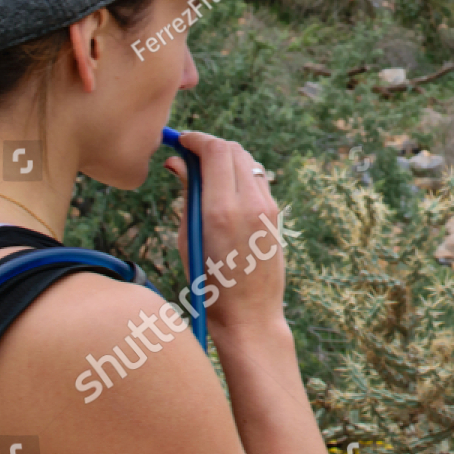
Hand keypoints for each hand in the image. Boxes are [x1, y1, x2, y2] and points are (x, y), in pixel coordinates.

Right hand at [163, 132, 286, 331]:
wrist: (249, 315)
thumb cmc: (209, 283)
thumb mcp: (187, 238)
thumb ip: (187, 194)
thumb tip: (178, 162)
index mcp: (221, 211)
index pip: (216, 150)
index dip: (196, 139)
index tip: (180, 140)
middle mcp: (250, 204)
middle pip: (234, 149)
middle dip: (210, 145)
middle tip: (189, 153)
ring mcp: (268, 208)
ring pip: (248, 161)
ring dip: (226, 158)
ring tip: (204, 171)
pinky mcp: (276, 215)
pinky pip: (258, 180)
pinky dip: (240, 173)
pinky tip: (223, 189)